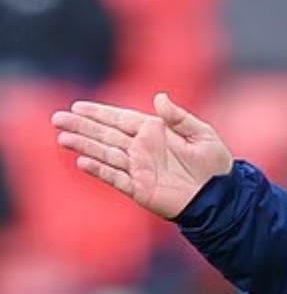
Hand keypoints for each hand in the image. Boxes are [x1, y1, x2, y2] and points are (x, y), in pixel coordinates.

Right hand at [51, 93, 232, 219]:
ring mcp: (139, 168)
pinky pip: (116, 178)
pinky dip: (100, 170)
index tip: (78, 106)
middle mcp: (142, 148)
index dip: (100, 112)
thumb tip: (159, 97)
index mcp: (155, 132)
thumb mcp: (202, 135)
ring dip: (85, 146)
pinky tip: (83, 161)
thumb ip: (179, 117)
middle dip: (83, 126)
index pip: (122, 118)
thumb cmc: (215, 164)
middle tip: (58, 118)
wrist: (221, 195)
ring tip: (63, 137)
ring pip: (106, 154)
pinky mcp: (140, 188)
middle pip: (106, 134)